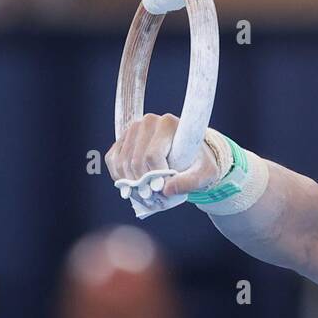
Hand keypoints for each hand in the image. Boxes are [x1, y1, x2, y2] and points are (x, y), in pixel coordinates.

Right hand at [106, 113, 224, 215]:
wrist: (190, 155)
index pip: (153, 155)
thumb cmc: (198, 163)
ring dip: (131, 183)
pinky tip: (133, 185)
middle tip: (153, 196)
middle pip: (136, 160)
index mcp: (169, 123)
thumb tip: (166, 190)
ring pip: (123, 162)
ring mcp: (133, 129)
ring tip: (145, 193)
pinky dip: (120, 177)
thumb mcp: (204, 173)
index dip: (155, 176)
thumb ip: (189, 182)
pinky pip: (113, 161)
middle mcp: (149, 121)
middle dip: (143, 183)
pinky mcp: (123, 139)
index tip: (161, 190)